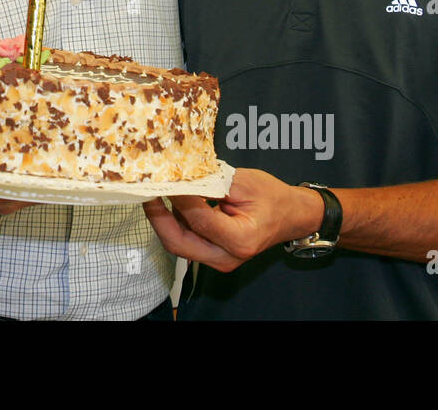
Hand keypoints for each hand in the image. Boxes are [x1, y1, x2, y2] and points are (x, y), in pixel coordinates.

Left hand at [143, 168, 321, 271]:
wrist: (290, 216)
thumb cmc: (273, 197)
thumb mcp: (244, 182)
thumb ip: (211, 182)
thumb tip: (179, 177)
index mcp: (240, 240)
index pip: (199, 220)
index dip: (178, 198)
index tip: (164, 178)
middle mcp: (227, 256)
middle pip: (178, 243)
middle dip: (157, 218)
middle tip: (146, 193)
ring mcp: (218, 259)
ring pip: (178, 243)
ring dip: (162, 219)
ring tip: (153, 193)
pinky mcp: (212, 254)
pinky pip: (185, 240)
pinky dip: (174, 222)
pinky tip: (168, 201)